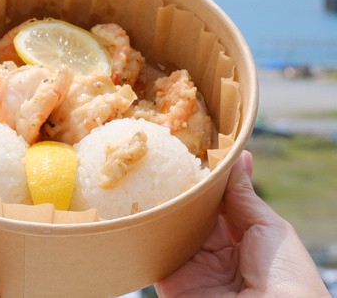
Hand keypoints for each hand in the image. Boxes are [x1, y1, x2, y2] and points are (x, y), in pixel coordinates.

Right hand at [155, 150, 328, 296]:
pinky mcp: (169, 279)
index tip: (191, 147)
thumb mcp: (269, 227)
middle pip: (189, 211)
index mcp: (241, 239)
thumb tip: (237, 156)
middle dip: (178, 186)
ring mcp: (190, 265)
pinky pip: (153, 249)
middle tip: (164, 153)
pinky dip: (146, 228)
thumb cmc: (286, 278)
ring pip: (168, 226)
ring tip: (149, 170)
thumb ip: (243, 195)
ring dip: (160, 203)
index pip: (215, 202)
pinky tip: (140, 201)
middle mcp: (213, 251)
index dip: (204, 177)